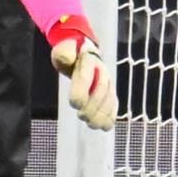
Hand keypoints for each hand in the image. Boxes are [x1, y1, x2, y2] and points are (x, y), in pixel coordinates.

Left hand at [46, 16, 116, 131]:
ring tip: (93, 125)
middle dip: (92, 106)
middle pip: (100, 91)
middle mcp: (102, 71)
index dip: (81, 91)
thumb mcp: (63, 49)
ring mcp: (108, 82)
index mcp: (88, 60)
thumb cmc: (71, 52)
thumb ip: (64, 53)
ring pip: (109, 99)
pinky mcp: (110, 92)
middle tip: (82, 116)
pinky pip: (114, 104)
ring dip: (102, 115)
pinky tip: (105, 126)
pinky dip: (111, 116)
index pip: (85, 77)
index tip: (75, 104)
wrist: (84, 51)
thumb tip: (65, 58)